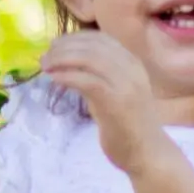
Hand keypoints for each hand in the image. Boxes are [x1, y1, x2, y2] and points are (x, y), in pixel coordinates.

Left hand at [41, 30, 164, 172]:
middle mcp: (132, 69)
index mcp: (133, 63)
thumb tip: (67, 63)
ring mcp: (126, 84)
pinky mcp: (116, 102)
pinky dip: (67, 76)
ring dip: (62, 59)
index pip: (101, 39)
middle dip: (64, 47)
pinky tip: (54, 79)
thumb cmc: (128, 126)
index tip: (55, 46)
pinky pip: (87, 80)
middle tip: (45, 57)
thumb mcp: (115, 92)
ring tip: (46, 66)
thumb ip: (99, 76)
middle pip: (93, 45)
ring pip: (89, 58)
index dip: (74, 38)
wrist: (148, 154)